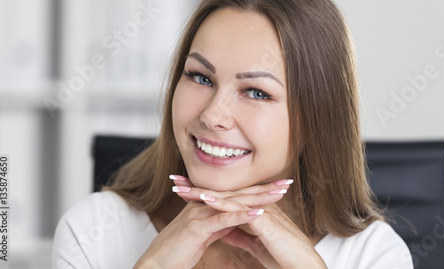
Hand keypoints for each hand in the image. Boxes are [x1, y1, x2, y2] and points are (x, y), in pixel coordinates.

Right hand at [133, 177, 286, 267]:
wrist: (156, 263)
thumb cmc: (178, 251)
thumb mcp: (204, 235)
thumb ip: (218, 225)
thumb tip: (234, 221)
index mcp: (207, 206)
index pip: (238, 196)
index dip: (258, 191)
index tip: (278, 187)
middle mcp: (204, 205)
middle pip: (240, 194)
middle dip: (264, 189)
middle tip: (286, 183)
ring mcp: (200, 213)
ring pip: (234, 203)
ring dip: (258, 198)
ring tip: (279, 193)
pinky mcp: (197, 227)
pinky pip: (223, 220)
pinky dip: (241, 215)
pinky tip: (258, 213)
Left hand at [171, 176, 327, 268]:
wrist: (303, 266)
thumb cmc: (284, 257)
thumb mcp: (255, 245)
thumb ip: (241, 234)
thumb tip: (226, 230)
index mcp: (254, 211)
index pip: (225, 199)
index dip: (204, 194)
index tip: (184, 190)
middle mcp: (257, 206)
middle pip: (222, 193)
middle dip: (198, 187)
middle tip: (176, 181)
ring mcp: (260, 211)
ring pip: (227, 197)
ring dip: (203, 191)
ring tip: (182, 186)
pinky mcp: (264, 220)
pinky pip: (239, 209)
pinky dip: (221, 203)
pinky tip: (205, 198)